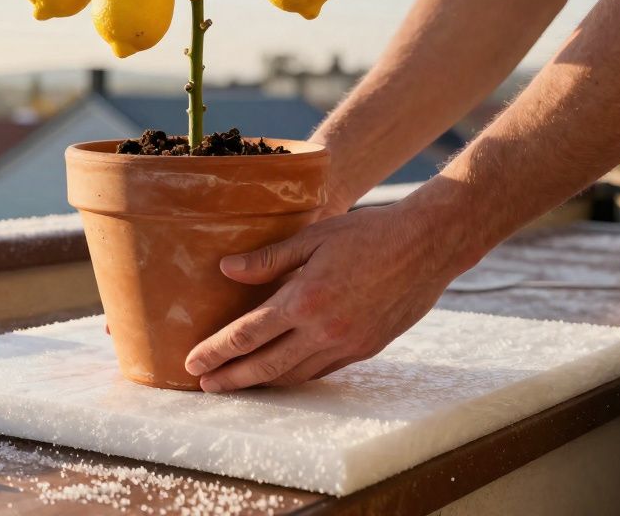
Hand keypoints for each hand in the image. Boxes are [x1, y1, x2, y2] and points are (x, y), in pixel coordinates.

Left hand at [184, 202, 469, 391]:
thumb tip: (226, 270)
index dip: (215, 351)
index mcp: (304, 300)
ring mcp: (346, 344)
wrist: (427, 246)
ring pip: (293, 374)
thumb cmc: (368, 233)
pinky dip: (294, 376)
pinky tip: (279, 373)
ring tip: (235, 383)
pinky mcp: (365, 349)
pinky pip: (320, 371)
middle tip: (203, 386)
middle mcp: (323, 330)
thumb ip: (268, 259)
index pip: (246, 335)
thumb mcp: (313, 237)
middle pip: (265, 365)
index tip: (192, 362)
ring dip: (261, 382)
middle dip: (230, 378)